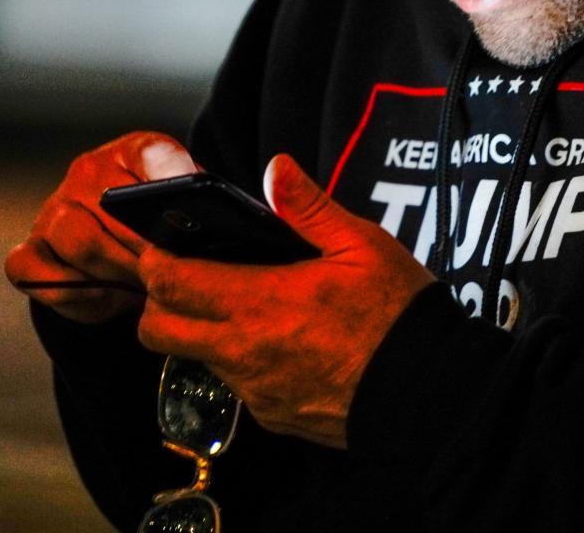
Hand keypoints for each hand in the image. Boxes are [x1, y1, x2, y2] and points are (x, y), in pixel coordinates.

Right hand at [5, 131, 196, 323]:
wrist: (134, 253)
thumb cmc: (172, 228)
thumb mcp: (198, 210)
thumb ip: (205, 207)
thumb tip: (212, 219)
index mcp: (138, 152)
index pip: (152, 155)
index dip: (169, 177)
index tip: (184, 197)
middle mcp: (90, 172)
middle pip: (114, 210)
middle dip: (148, 247)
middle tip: (172, 269)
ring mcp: (56, 208)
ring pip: (80, 243)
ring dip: (116, 271)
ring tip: (145, 284)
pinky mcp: (33, 248)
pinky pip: (35, 270)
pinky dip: (70, 288)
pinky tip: (103, 293)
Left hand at [135, 154, 434, 448]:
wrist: (427, 389)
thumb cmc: (398, 316)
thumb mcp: (362, 246)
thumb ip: (309, 208)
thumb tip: (276, 169)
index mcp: (262, 300)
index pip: (169, 282)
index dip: (155, 260)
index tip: (164, 247)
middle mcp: (245, 349)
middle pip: (157, 330)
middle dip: (158, 302)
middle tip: (188, 280)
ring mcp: (255, 387)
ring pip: (193, 358)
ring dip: (199, 332)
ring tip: (242, 308)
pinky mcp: (271, 413)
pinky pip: (234, 386)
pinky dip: (240, 362)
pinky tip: (278, 344)